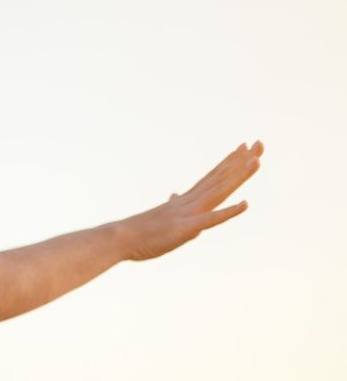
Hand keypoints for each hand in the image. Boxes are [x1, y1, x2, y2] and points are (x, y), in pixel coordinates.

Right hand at [120, 140, 262, 261]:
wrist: (119, 238)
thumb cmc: (138, 230)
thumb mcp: (161, 215)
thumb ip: (172, 204)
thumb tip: (175, 195)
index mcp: (186, 200)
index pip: (213, 176)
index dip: (230, 161)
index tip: (244, 146)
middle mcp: (190, 201)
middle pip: (221, 177)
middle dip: (241, 160)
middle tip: (260, 143)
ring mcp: (189, 213)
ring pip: (220, 191)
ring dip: (239, 176)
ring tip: (257, 161)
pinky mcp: (187, 228)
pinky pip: (212, 219)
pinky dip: (229, 212)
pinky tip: (246, 204)